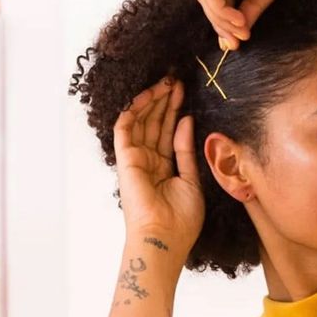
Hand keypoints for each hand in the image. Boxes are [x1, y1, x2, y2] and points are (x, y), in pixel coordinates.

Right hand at [112, 77, 203, 251]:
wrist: (165, 237)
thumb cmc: (181, 219)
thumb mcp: (191, 179)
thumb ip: (186, 149)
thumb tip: (186, 120)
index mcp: (164, 167)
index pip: (168, 132)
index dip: (175, 111)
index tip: (185, 91)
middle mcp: (148, 161)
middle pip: (154, 123)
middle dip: (165, 100)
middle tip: (176, 79)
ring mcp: (135, 159)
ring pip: (141, 121)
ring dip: (152, 100)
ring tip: (167, 82)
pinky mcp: (125, 159)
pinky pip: (125, 128)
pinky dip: (134, 109)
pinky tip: (148, 94)